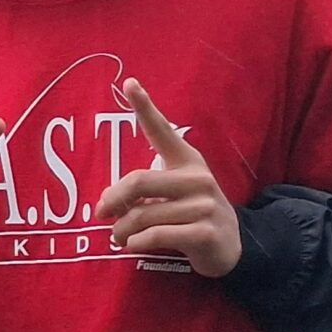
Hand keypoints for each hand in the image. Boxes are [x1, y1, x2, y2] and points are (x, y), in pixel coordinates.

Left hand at [95, 80, 240, 276]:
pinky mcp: (205, 232)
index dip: (145, 107)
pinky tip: (133, 245)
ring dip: (121, 230)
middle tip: (101, 214)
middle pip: (138, 182)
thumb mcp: (172, 195)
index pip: (163, 131)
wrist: (229, 248)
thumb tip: (107, 202)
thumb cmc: (190, 216)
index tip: (129, 83)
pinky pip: (156, 235)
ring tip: (119, 237)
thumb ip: (144, 192)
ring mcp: (204, 205)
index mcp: (187, 162)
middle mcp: (198, 178)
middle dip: (112, 200)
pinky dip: (136, 243)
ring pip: (143, 215)